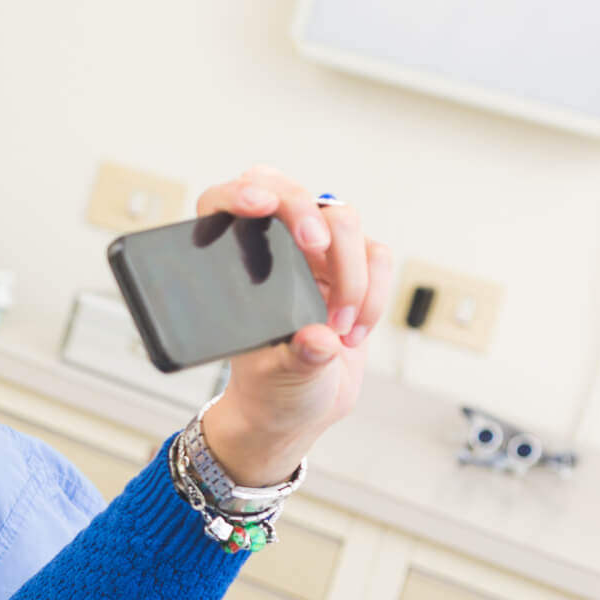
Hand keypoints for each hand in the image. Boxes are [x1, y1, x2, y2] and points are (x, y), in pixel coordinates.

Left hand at [194, 168, 393, 482]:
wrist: (300, 406)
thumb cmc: (270, 387)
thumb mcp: (275, 379)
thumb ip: (295, 360)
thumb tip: (316, 339)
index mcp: (230, 265)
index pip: (222, 205)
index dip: (237, 193)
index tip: (256, 206)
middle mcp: (271, 248)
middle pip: (290, 192)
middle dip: (305, 213)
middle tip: (314, 247)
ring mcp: (315, 253)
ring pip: (342, 220)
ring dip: (350, 272)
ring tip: (338, 328)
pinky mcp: (353, 266)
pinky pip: (376, 255)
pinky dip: (374, 292)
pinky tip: (353, 333)